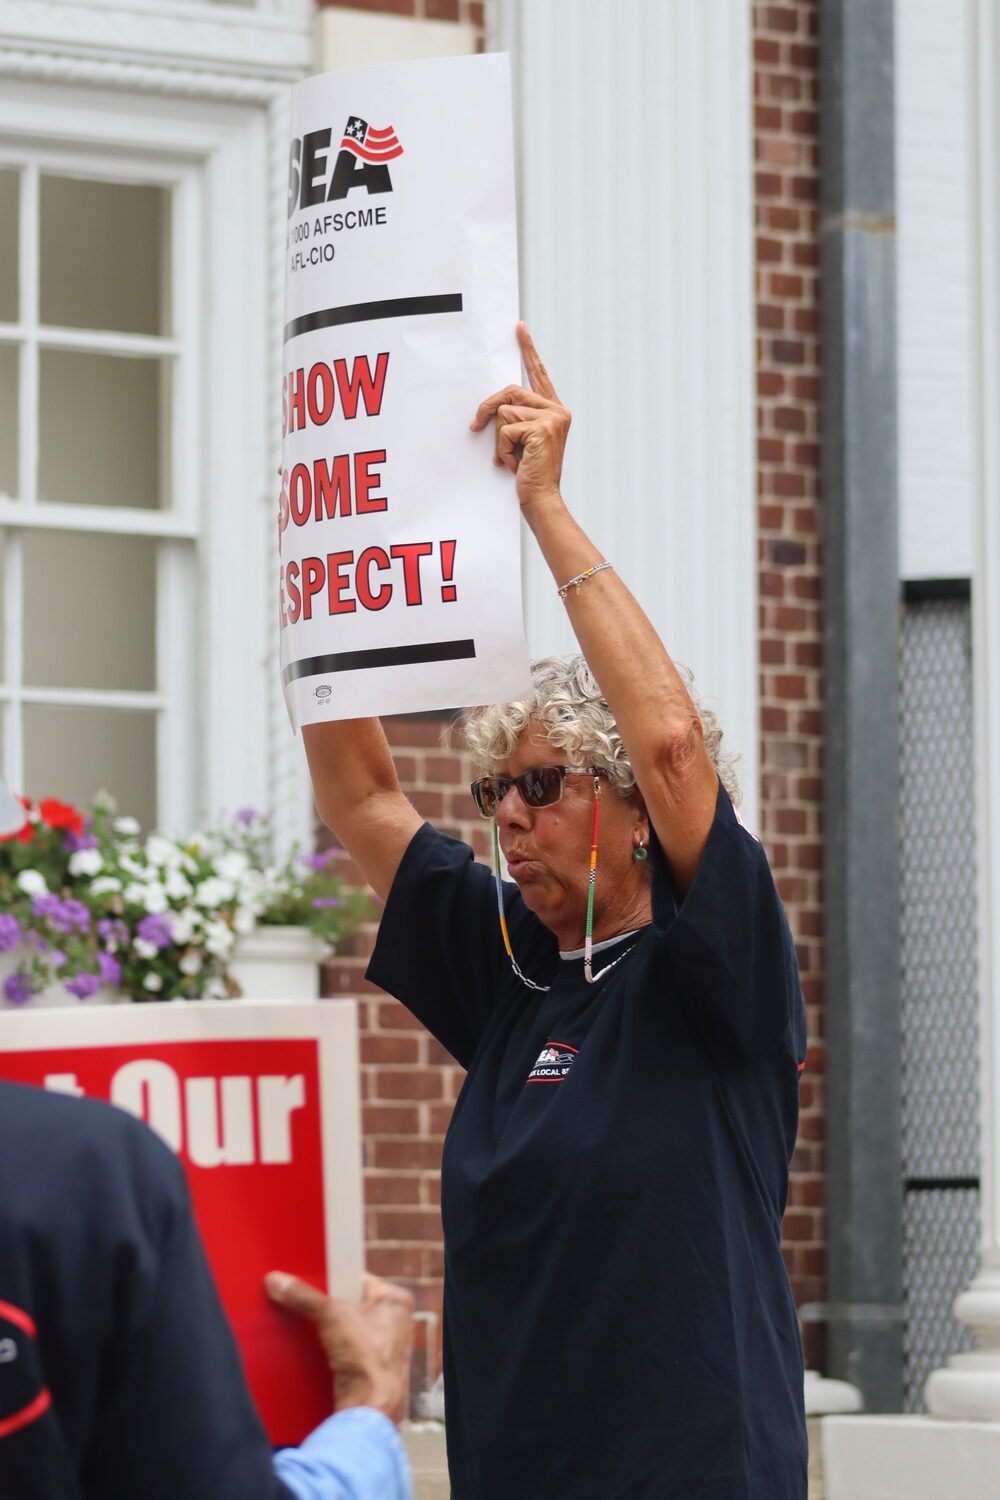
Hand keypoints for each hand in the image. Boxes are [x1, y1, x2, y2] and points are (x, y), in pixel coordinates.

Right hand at [265, 1270, 413, 1424]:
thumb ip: (305, 1297)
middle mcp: (392, 1322)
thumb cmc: (369, 1362)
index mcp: (395, 1300)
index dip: (331, 1277)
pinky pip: (339, 1351)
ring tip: (301, 1324)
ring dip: (322, 1330)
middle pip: (346, 1304)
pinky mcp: (365, 1370)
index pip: (355, 1278)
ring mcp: (380, 1348)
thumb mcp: (333, 1316)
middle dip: (323, 1306)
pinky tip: (309, 1349)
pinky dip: (324, 1350)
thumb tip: (278, 1281)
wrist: (370, 1412)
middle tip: (300, 1300)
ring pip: (340, 1329)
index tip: (308, 1277)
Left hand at [471, 322, 570, 511]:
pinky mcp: (543, 428)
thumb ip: (515, 421)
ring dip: (499, 440)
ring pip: (504, 412)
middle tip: (475, 427)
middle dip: (488, 410)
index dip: (529, 350)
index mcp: (554, 411)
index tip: (519, 329)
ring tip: (512, 459)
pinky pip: (505, 429)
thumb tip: (492, 410)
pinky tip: (515, 463)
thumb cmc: (529, 475)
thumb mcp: (521, 442)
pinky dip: (503, 449)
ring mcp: (553, 418)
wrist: (541, 499)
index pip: (538, 375)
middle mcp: (558, 410)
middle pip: (510, 392)